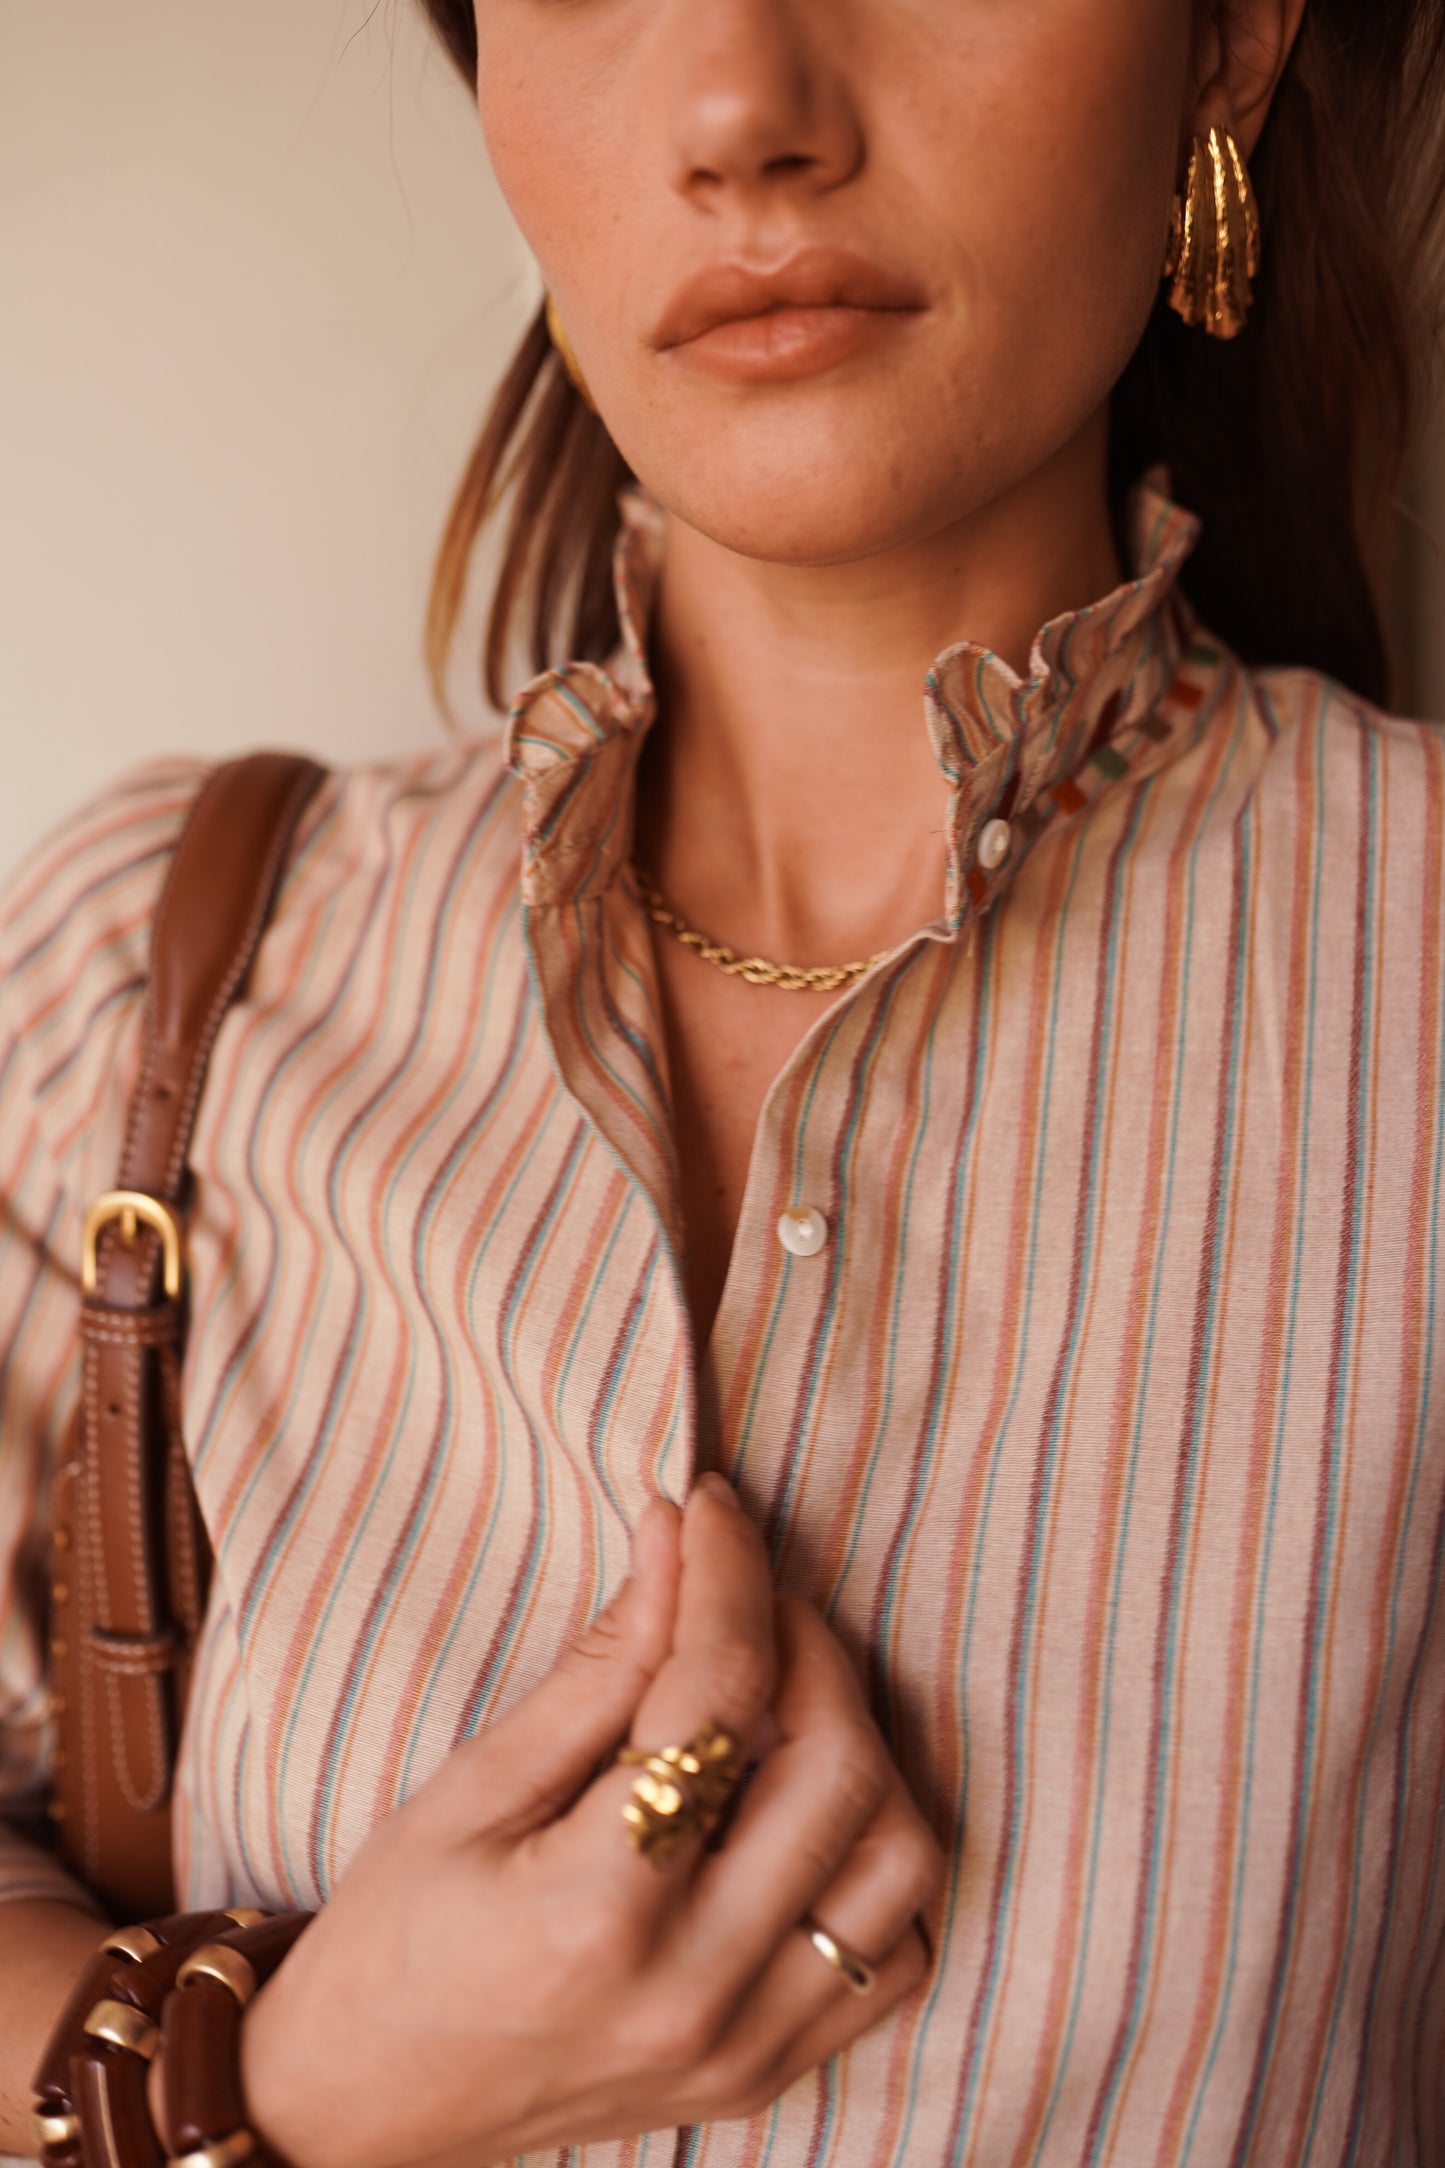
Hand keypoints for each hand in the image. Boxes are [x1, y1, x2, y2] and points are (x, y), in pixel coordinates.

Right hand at [241, 1478, 942, 2167]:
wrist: (364, 2110)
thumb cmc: (396, 1937)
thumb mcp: (472, 1784)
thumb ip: (599, 1664)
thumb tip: (677, 1537)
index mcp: (596, 1909)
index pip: (719, 1695)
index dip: (727, 1573)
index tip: (709, 1507)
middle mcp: (693, 1986)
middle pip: (837, 1769)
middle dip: (808, 1644)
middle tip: (747, 1597)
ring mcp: (746, 2044)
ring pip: (897, 1858)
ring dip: (861, 1746)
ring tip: (783, 1696)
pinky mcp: (769, 2072)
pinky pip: (896, 1955)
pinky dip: (878, 1857)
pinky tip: (805, 1807)